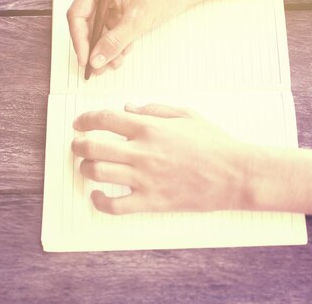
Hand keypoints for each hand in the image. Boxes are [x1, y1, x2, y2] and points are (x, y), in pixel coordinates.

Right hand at [67, 0, 191, 74]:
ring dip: (107, 46)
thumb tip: (95, 60)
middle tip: (98, 68)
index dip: (80, 40)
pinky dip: (117, 38)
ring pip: (100, 26)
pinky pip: (111, 23)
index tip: (85, 60)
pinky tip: (124, 51)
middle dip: (95, 46)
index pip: (78, 13)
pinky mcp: (120, 1)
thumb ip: (114, 42)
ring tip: (116, 63)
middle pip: (87, 21)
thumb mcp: (138, 21)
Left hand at [71, 104, 252, 213]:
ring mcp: (144, 178)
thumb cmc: (214, 143)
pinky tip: (98, 196)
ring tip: (88, 166)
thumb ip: (154, 109)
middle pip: (93, 146)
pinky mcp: (150, 201)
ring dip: (85, 168)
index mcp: (150, 128)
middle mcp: (142, 152)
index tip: (80, 123)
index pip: (105, 119)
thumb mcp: (186, 115)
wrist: (234, 174)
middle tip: (78, 144)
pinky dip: (99, 201)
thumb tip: (127, 107)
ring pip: (97, 172)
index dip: (85, 119)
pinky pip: (114, 206)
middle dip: (78, 144)